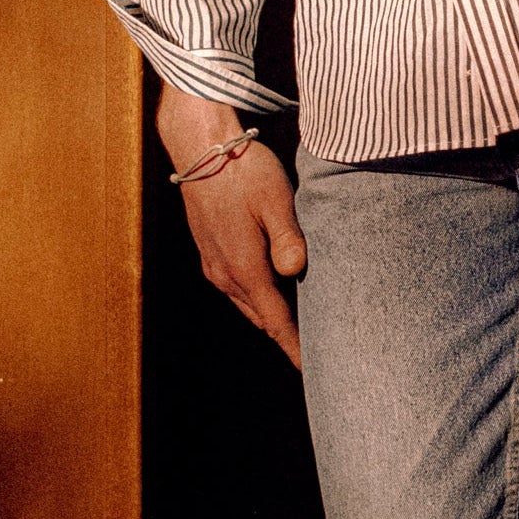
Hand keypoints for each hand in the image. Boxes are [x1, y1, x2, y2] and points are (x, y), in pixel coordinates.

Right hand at [160, 87, 305, 366]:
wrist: (201, 148)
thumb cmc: (244, 171)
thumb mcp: (276, 200)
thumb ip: (288, 238)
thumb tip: (295, 272)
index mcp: (244, 267)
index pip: (277, 321)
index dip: (296, 348)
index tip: (315, 370)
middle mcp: (225, 275)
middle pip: (263, 319)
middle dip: (287, 337)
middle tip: (318, 352)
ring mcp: (214, 265)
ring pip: (249, 305)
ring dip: (273, 318)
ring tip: (302, 328)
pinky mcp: (210, 252)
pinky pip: (238, 289)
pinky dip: (259, 299)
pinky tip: (276, 292)